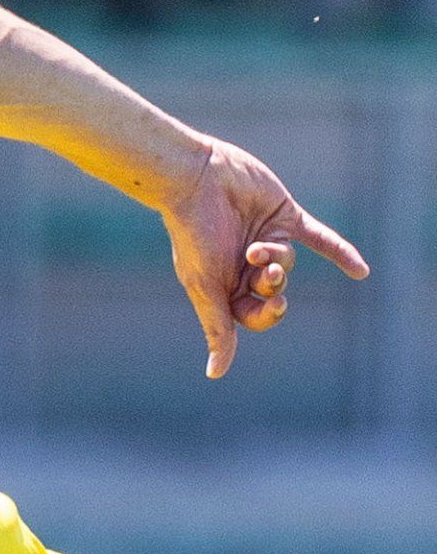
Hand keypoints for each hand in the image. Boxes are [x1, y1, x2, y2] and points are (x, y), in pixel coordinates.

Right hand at [161, 133, 365, 379]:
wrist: (197, 180)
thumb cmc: (192, 235)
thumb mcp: (204, 286)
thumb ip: (217, 327)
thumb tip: (216, 373)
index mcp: (225, 285)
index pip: (253, 315)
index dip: (265, 314)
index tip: (269, 305)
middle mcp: (247, 267)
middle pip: (273, 292)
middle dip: (272, 285)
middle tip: (265, 272)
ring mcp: (269, 241)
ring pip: (289, 262)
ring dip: (277, 257)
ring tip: (259, 245)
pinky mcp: (286, 217)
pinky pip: (320, 239)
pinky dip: (340, 253)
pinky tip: (360, 272)